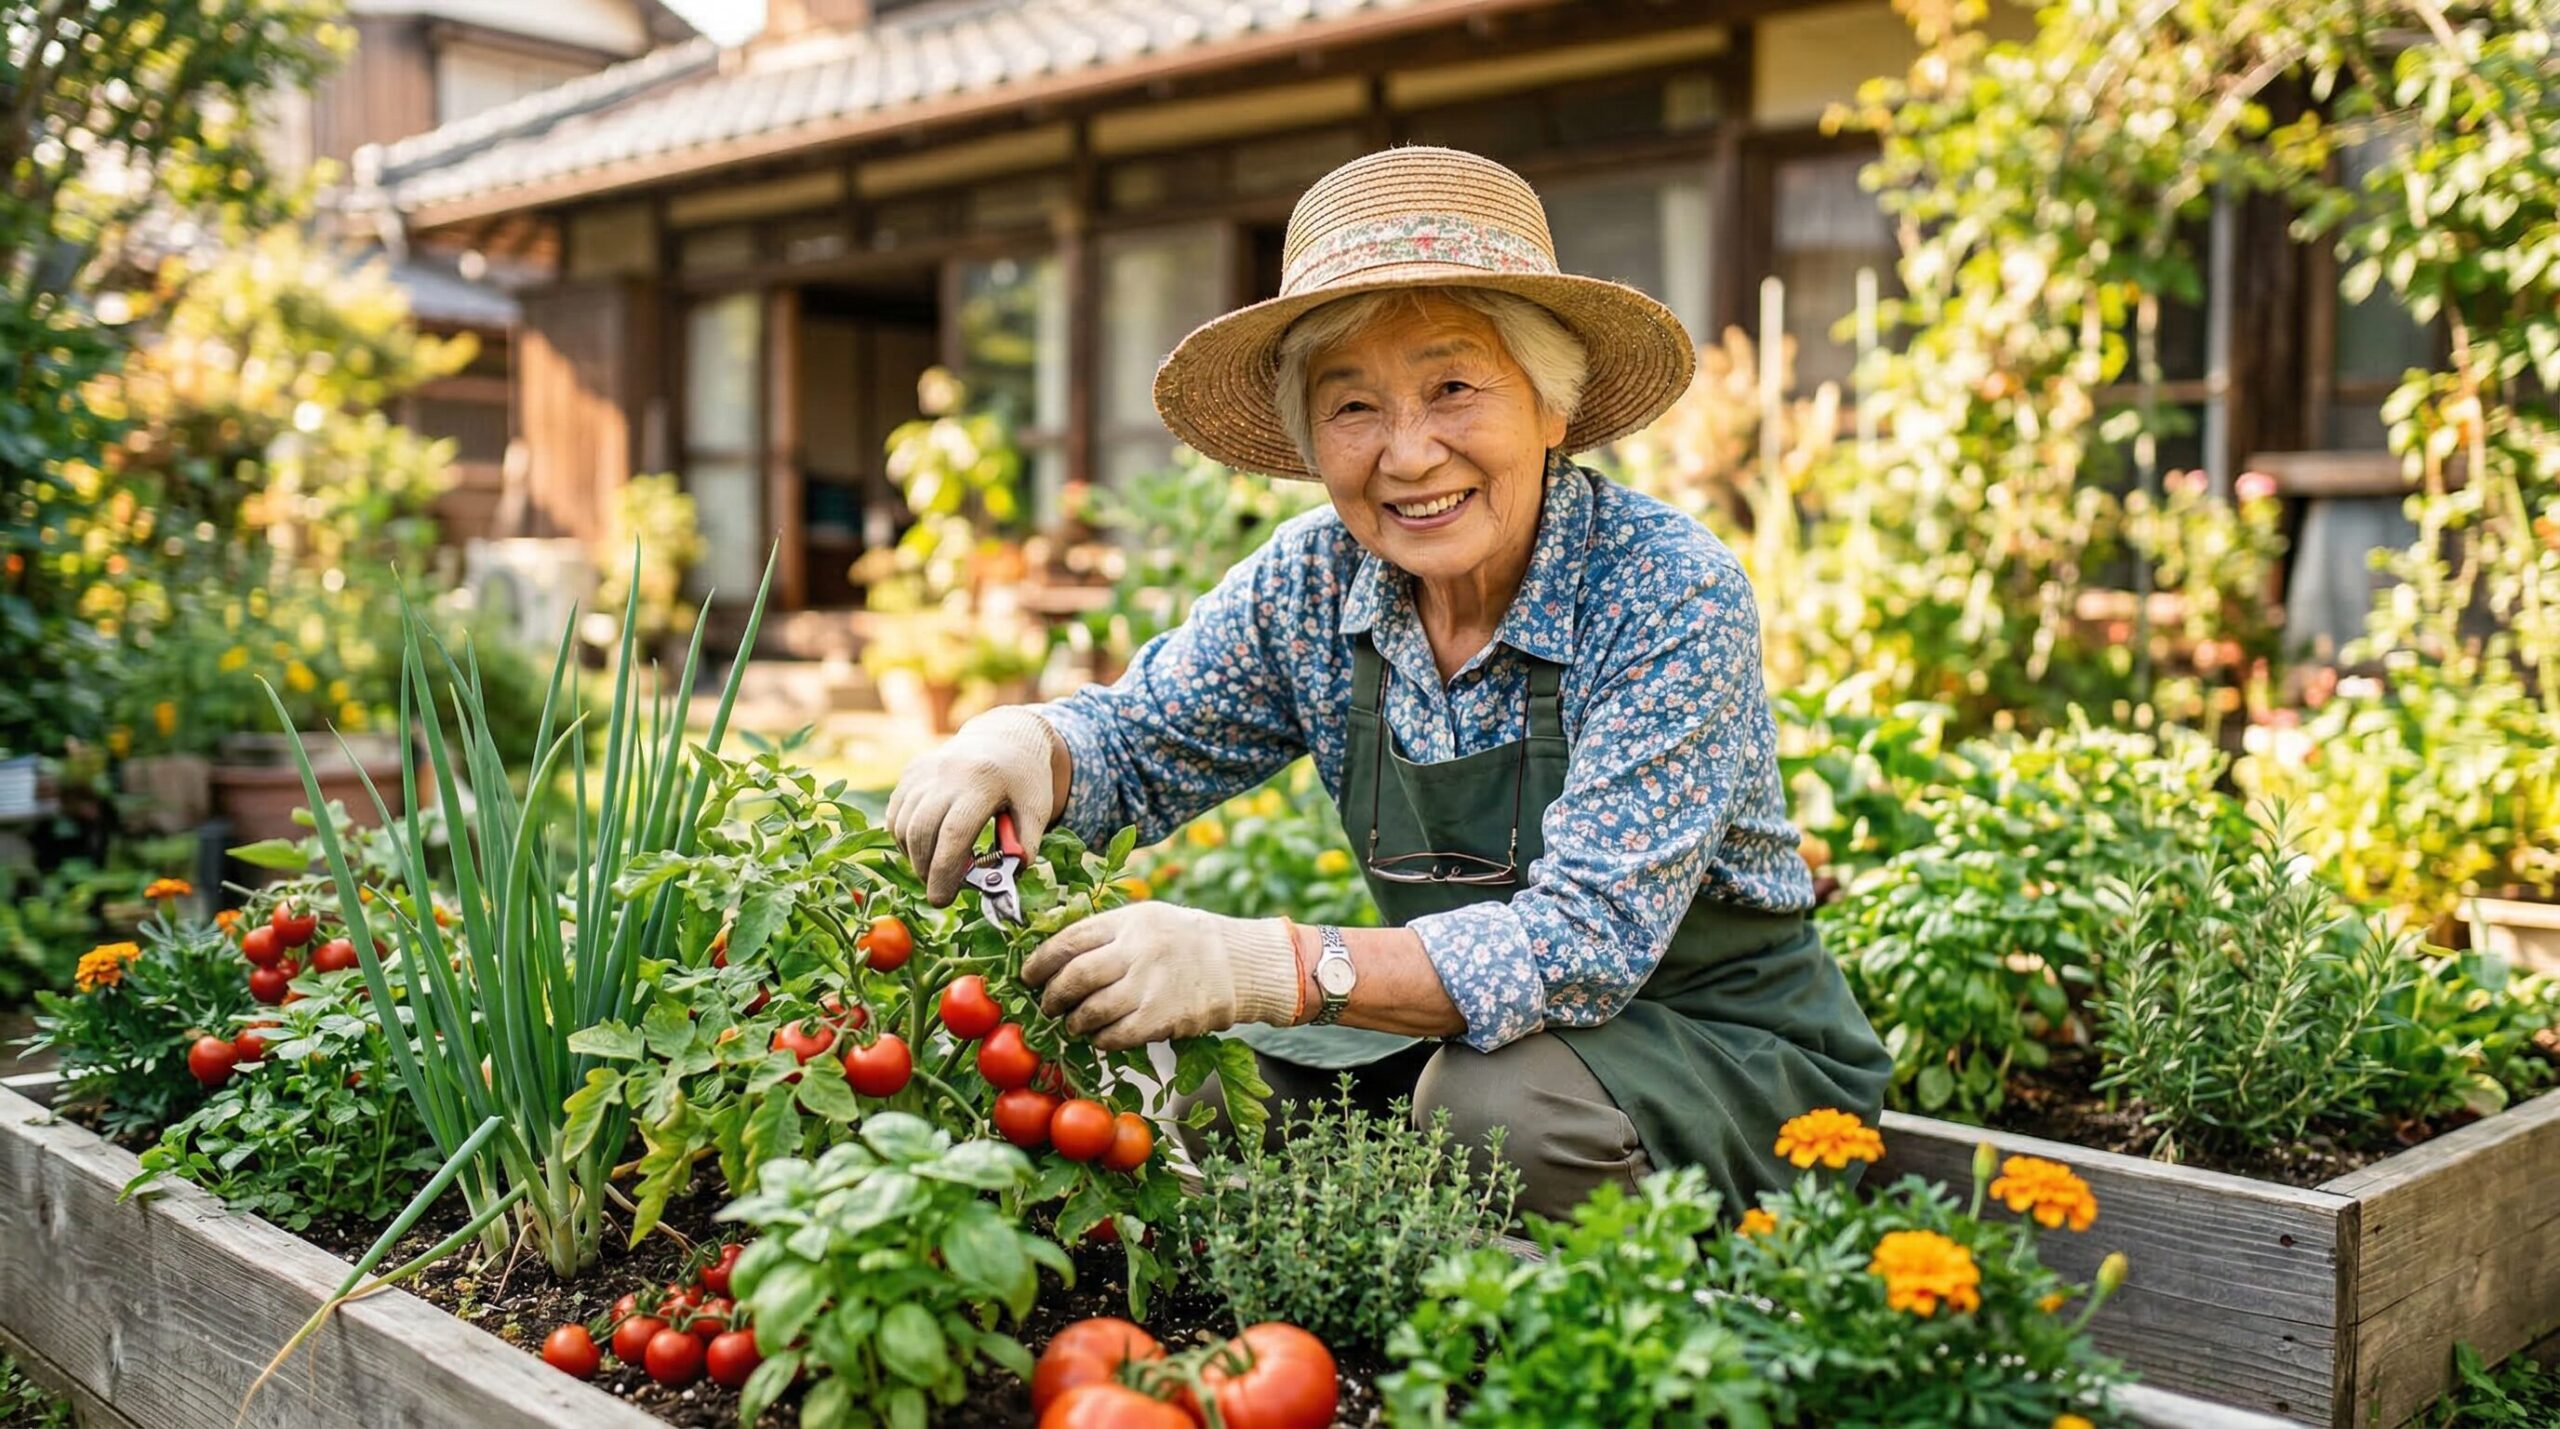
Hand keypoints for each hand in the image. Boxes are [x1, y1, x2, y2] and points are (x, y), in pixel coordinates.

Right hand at [886, 707, 1060, 905]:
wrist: (1005, 739)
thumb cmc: (1023, 782)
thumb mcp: (1037, 809)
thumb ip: (1024, 846)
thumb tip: (1004, 882)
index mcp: (983, 781)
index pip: (954, 833)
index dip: (944, 871)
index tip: (941, 899)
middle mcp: (948, 772)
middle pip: (922, 831)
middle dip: (926, 870)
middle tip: (940, 890)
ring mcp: (925, 771)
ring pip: (903, 825)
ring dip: (915, 857)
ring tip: (937, 868)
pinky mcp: (911, 773)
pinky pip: (896, 814)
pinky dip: (905, 839)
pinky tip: (926, 846)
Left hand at [1022, 903, 1301, 1051]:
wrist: (1239, 963)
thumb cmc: (1184, 940)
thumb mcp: (1145, 918)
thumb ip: (1105, 932)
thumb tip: (1053, 952)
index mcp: (1129, 920)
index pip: (1069, 940)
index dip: (1040, 961)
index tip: (1027, 975)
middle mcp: (1137, 950)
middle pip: (1075, 976)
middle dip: (1052, 996)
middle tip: (1046, 1006)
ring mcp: (1150, 985)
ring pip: (1091, 1010)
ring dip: (1073, 1022)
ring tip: (1072, 1024)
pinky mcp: (1162, 1017)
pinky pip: (1116, 1035)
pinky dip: (1100, 1040)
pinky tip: (1099, 1037)